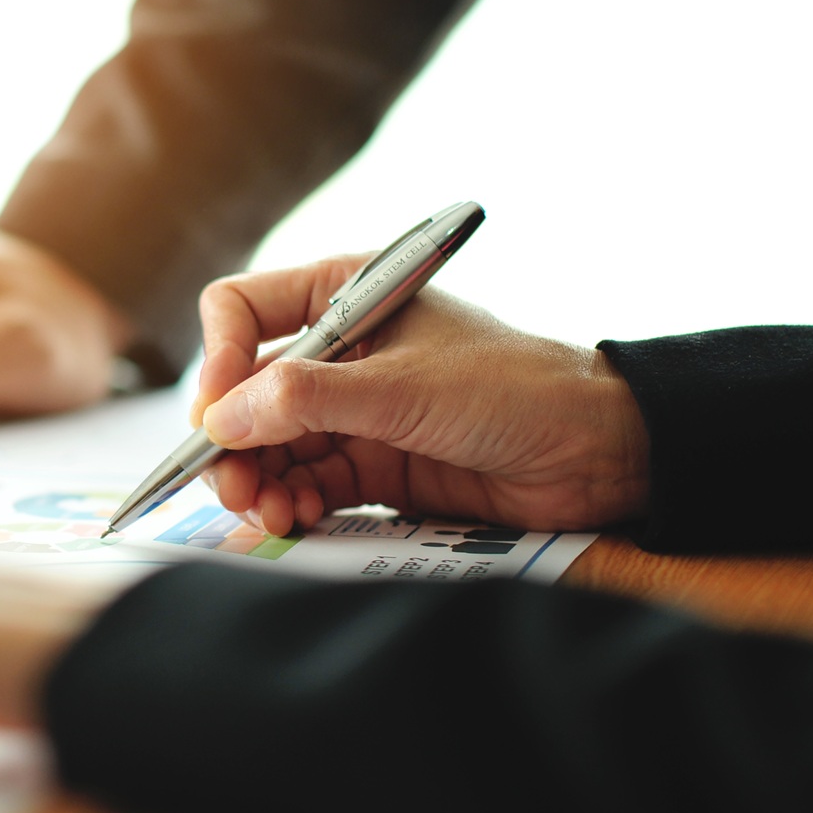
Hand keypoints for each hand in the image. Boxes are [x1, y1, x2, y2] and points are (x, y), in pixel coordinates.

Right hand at [190, 254, 650, 534]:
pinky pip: (308, 483)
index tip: (215, 413)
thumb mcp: (402, 387)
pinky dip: (292, 502)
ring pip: (272, 445)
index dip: (219, 358)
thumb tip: (222, 418)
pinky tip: (294, 519)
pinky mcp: (374, 466)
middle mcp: (341, 350)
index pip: (243, 311)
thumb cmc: (515, 388)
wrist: (597, 452)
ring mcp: (355, 411)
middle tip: (231, 487)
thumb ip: (307, 399)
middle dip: (233, 440)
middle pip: (247, 392)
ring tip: (267, 512)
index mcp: (344, 294)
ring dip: (259, 479)